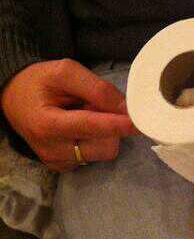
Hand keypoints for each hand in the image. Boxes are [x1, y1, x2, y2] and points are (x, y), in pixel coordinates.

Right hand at [0, 59, 140, 172]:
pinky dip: (96, 142)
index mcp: (47, 124)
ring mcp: (59, 162)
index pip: (88, 126)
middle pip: (103, 146)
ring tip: (86, 115)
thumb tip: (126, 107)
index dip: (114, 125)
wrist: (14, 100)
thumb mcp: (64, 72)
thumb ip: (96, 88)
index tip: (135, 124)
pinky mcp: (65, 167)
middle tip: (95, 106)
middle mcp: (52, 150)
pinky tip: (81, 129)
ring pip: (103, 153)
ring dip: (105, 134)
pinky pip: (94, 157)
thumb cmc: (38, 83)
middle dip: (111, 126)